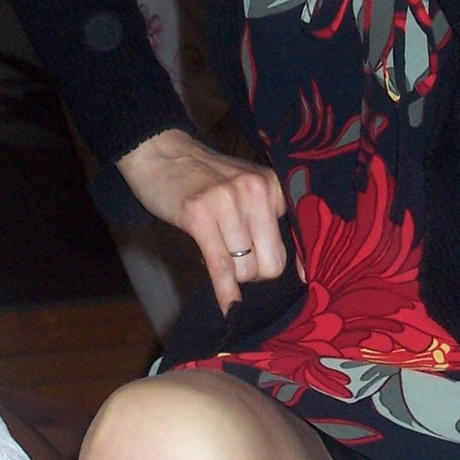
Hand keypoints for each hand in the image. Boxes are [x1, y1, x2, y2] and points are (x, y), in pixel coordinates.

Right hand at [116, 127, 288, 312]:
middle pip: (272, 263)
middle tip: (237, 261)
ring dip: (233, 275)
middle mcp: (256, 191)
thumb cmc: (205, 177)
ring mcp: (227, 202)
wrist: (160, 153)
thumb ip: (268, 218)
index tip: (297, 283)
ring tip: (218, 255)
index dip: (286, 263)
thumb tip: (299, 271)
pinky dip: (224, 291)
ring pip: (246, 269)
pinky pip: (221, 267)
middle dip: (255, 274)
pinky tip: (227, 306)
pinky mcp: (199, 215)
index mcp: (272, 185)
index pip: (293, 242)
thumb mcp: (245, 187)